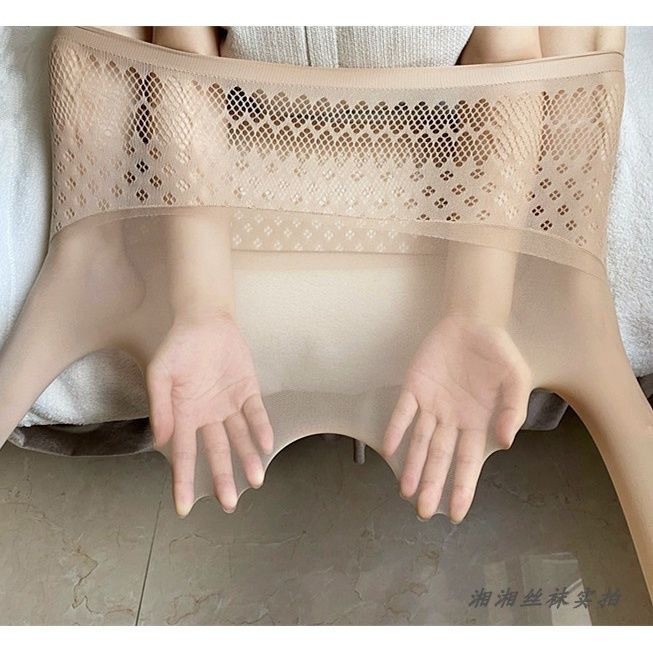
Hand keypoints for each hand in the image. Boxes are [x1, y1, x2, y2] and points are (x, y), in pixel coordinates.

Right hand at [145, 310, 272, 515]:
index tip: (183, 508)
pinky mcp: (248, 391)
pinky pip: (255, 413)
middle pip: (217, 452)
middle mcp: (207, 416)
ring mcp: (229, 405)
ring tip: (256, 480)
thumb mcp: (160, 374)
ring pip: (239, 437)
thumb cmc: (178, 347)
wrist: (204, 320)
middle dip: (223, 478)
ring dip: (248, 458)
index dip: (183, 481)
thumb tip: (162, 441)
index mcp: (183, 415)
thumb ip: (162, 407)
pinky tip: (266, 445)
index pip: (184, 455)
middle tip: (229, 504)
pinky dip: (260, 428)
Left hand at [382, 312, 530, 522]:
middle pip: (440, 458)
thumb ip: (513, 411)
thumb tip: (505, 443)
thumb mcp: (516, 380)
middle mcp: (452, 420)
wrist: (474, 323)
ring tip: (405, 491)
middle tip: (421, 511)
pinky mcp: (414, 387)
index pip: (468, 463)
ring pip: (420, 441)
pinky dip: (397, 429)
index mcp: (477, 424)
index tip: (456, 514)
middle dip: (432, 485)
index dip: (462, 488)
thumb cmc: (498, 354)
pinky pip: (404, 412)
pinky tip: (389, 448)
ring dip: (412, 465)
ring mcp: (432, 405)